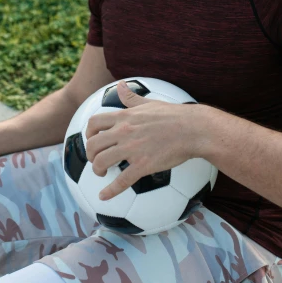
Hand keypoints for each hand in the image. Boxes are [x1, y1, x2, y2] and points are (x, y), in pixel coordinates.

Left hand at [85, 80, 200, 200]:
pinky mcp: (143, 165)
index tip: (92, 140)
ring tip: (101, 174)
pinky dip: (110, 191)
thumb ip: (131, 98)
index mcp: (125, 117)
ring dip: (97, 170)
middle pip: (93, 144)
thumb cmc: (174, 115)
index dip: (88, 134)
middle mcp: (124, 132)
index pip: (94, 123)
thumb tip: (120, 85)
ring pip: (102, 162)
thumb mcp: (149, 103)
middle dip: (90, 154)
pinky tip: (104, 197)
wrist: (193, 129)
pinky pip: (121, 180)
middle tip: (96, 160)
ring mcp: (132, 149)